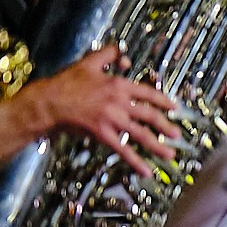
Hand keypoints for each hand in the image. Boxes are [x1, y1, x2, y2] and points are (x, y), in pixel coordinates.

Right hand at [22, 45, 184, 176]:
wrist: (49, 101)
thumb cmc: (66, 83)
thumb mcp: (89, 62)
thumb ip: (109, 56)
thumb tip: (125, 56)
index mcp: (119, 84)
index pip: (148, 93)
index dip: (163, 101)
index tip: (174, 108)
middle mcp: (119, 102)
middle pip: (150, 116)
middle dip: (166, 126)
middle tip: (177, 134)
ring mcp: (112, 119)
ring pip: (141, 134)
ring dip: (158, 146)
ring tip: (170, 154)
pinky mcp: (103, 134)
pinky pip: (123, 150)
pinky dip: (136, 161)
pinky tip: (146, 171)